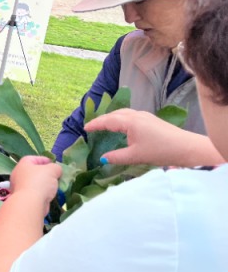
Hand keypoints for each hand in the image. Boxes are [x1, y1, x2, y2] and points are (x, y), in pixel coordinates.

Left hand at [9, 156, 61, 206]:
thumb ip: (56, 167)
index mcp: (23, 164)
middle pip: (34, 171)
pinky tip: (50, 195)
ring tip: (55, 185)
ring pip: (34, 183)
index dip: (44, 160)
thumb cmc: (39, 182)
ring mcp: (19, 187)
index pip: (33, 158)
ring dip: (44, 184)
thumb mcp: (52, 170)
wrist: (30, 203)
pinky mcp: (23, 198)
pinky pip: (34, 193)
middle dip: (45, 173)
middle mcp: (18, 174)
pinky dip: (41, 193)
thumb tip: (57, 170)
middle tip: (55, 175)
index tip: (54, 164)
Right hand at [86, 108, 223, 166]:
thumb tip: (102, 158)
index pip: (108, 120)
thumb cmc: (160, 151)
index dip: (95, 124)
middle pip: (115, 114)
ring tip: (105, 125)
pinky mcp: (151, 120)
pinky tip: (123, 126)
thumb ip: (117, 157)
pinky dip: (121, 119)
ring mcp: (145, 116)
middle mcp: (136, 115)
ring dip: (112, 117)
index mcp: (130, 122)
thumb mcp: (136, 156)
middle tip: (93, 126)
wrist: (186, 148)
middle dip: (102, 119)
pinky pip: (130, 115)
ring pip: (123, 113)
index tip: (85, 129)